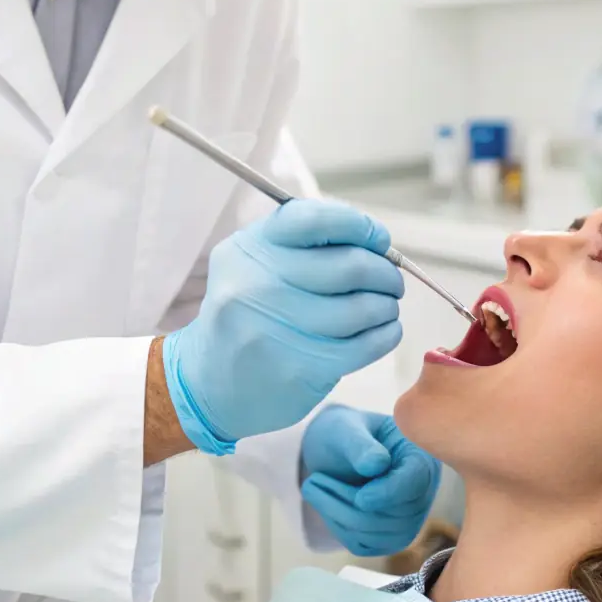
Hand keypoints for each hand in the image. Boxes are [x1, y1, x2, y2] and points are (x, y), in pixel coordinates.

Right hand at [161, 201, 402, 454]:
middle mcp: (257, 284)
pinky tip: (384, 331)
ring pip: (361, 307)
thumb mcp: (256, 264)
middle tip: (392, 280)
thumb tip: (374, 242)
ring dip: (386, 305)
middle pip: (349, 265)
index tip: (379, 240)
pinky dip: (384, 335)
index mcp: (250, 248)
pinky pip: (362, 346)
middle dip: (384, 272)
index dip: (359, 226)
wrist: (209, 381)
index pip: (315, 220)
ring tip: (386, 307)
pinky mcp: (298, 369)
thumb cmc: (248, 313)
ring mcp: (276, 329)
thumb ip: (305, 244)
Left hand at [300, 405, 440, 556]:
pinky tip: (324, 506)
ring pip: (377, 535)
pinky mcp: (386, 538)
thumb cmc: (345, 432)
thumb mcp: (347, 427)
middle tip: (312, 481)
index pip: (416, 481)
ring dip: (338, 515)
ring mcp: (406, 519)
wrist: (335, 451)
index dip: (389, 494)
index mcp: (418, 456)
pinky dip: (339, 528)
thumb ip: (361, 443)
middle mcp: (420, 491)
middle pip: (395, 515)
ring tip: (312, 488)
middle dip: (349, 502)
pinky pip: (364, 545)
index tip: (360, 497)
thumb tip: (377, 464)